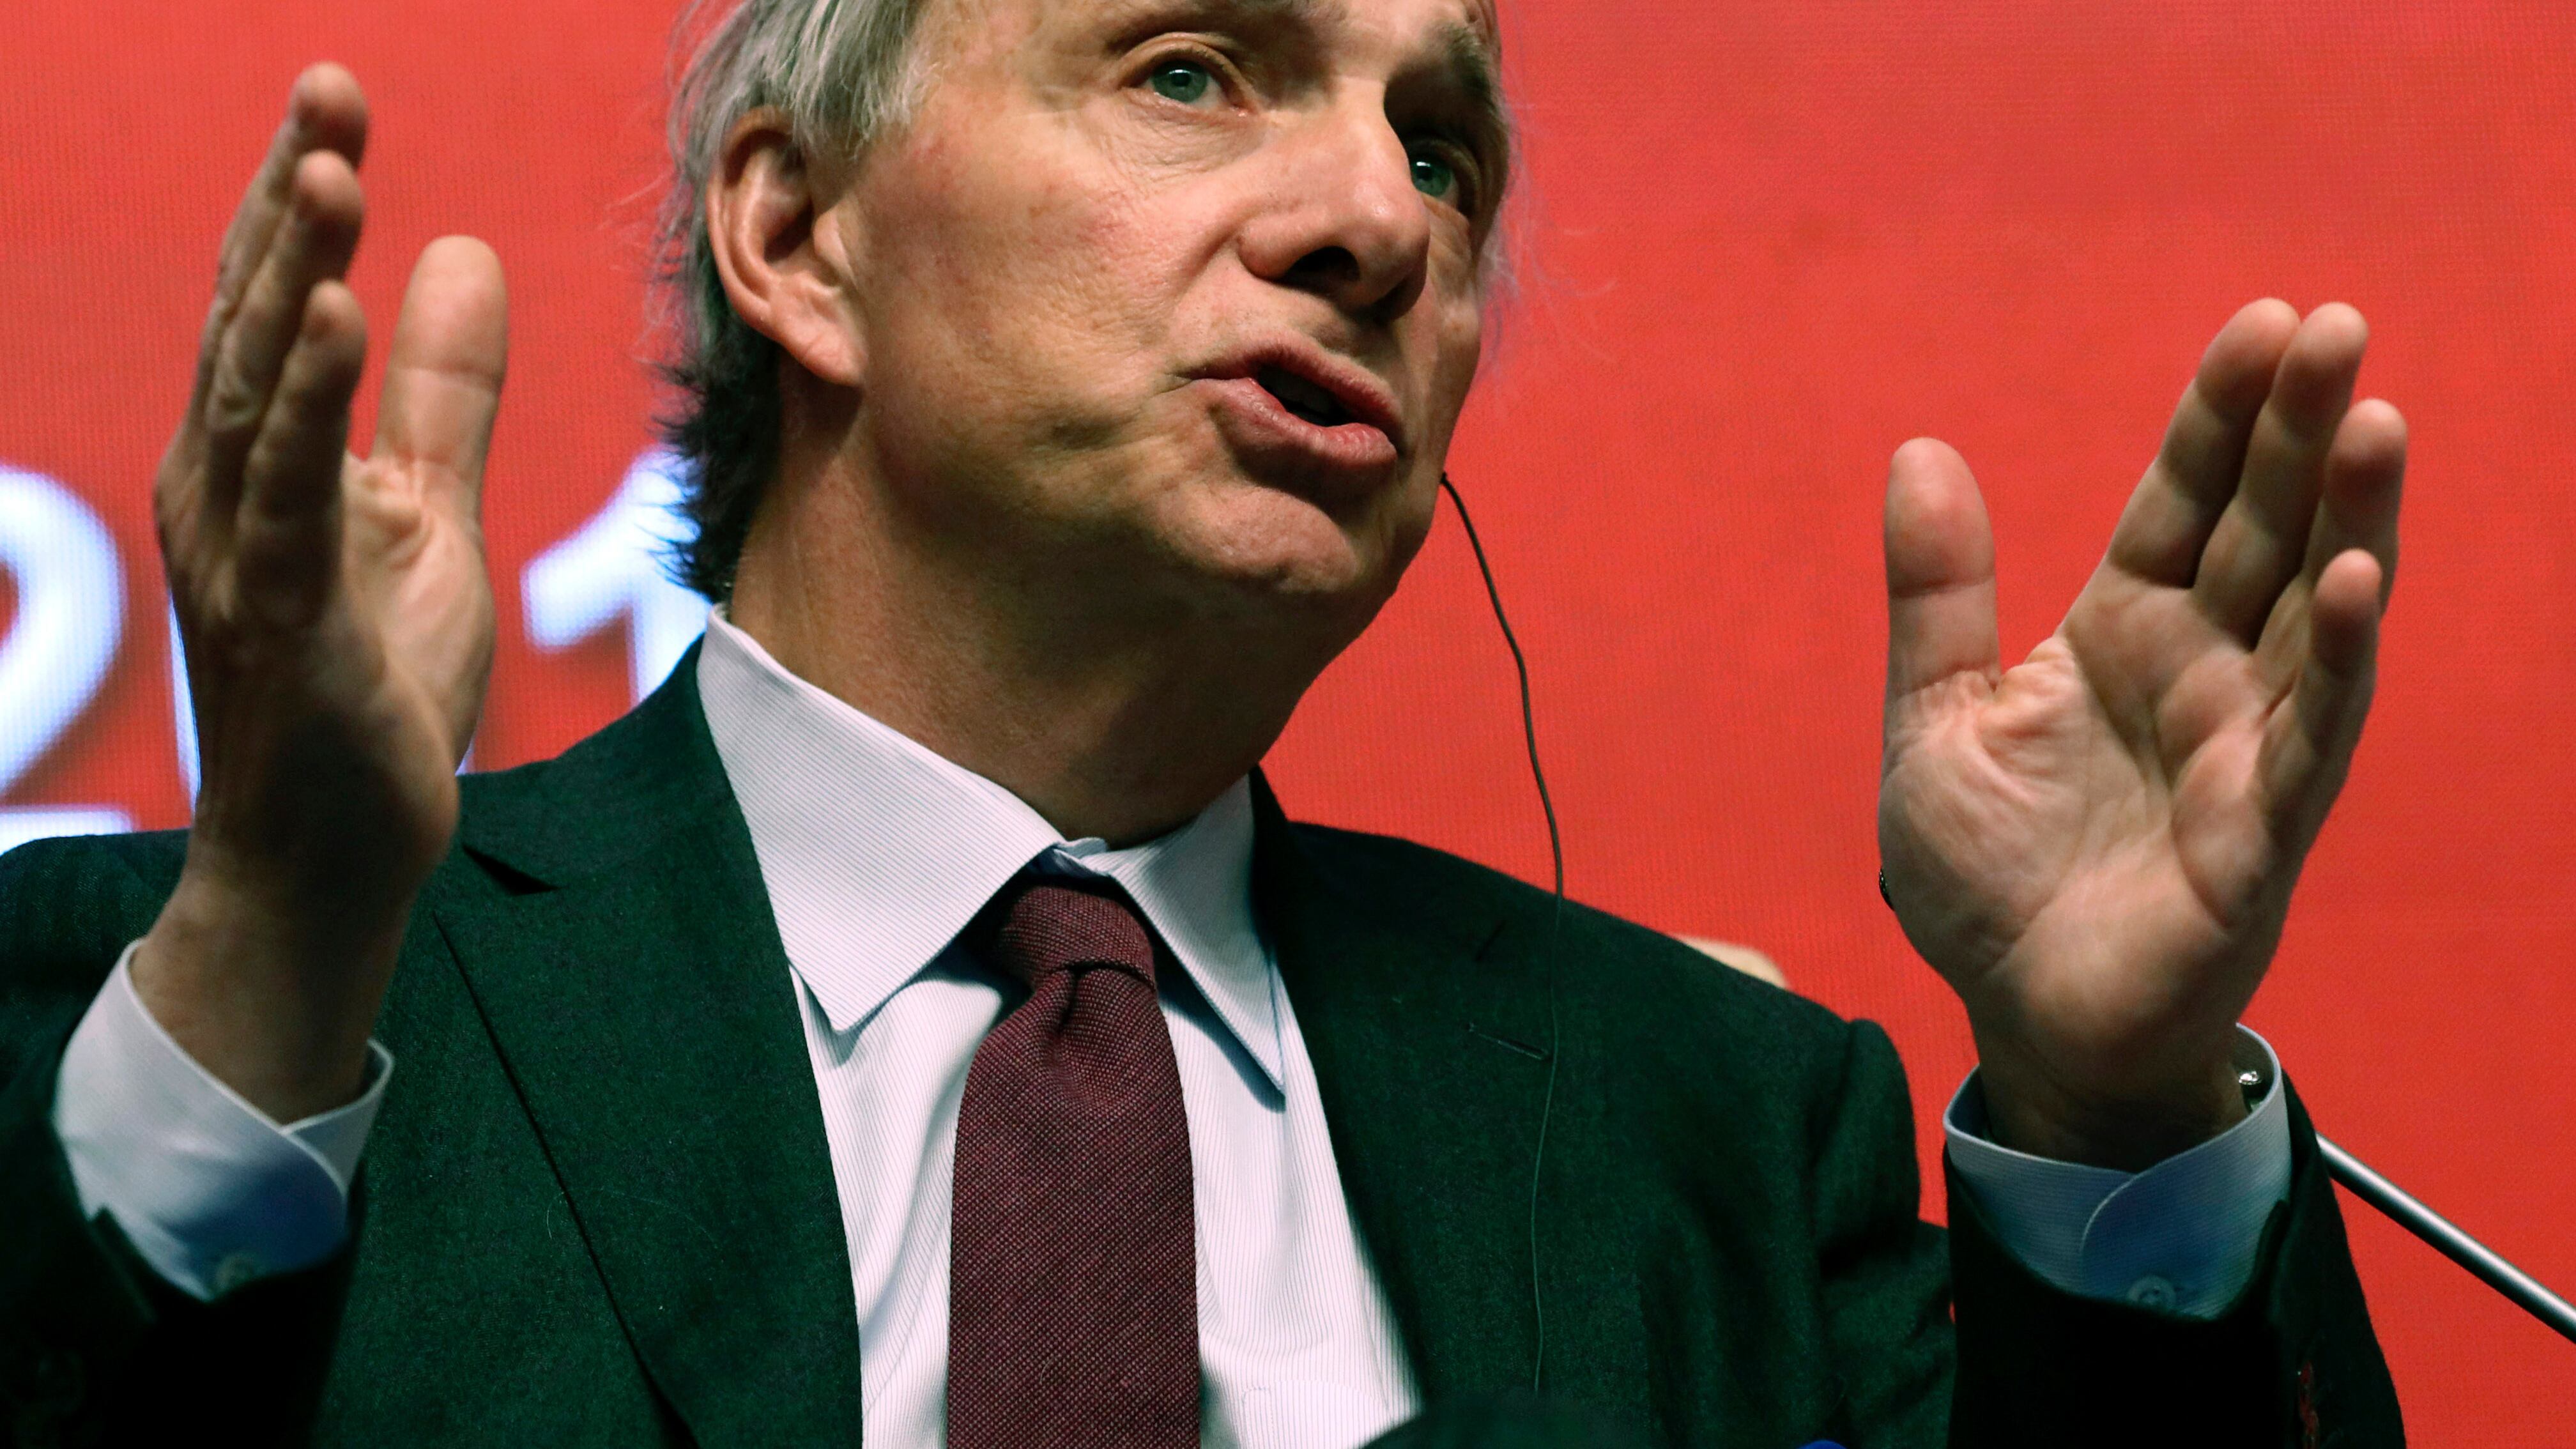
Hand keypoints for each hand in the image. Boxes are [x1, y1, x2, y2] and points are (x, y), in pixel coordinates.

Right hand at [132, 65, 507, 1121]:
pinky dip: (304, 407)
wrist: (341, 854)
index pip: (272, 300)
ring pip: (254, 394)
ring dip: (287, 278)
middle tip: (328, 92)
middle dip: (287, 203)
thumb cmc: (372, 686)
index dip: (301, 196)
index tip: (337, 101)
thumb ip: (442, 394)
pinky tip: (326, 323)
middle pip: (249, 318)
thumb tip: (463, 252)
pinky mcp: (282, 622)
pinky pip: (289, 499)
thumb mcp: (429, 514)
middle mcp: (223, 491)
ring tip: (329, 178)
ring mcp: (241, 556)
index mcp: (256, 459)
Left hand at [1877, 301, 2403, 1168]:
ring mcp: (2245, 742)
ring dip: (2347, 518)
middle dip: (2302, 431)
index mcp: (2123, 630)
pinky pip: (2310, 730)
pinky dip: (2334, 654)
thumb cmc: (1986, 876)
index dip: (2222, 416)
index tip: (2261, 322)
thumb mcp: (1934, 717)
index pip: (2185, 499)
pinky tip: (2354, 577)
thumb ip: (1936, 593)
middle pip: (2264, 528)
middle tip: (2337, 327)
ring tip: (2374, 421)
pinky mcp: (2264, 827)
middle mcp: (2201, 670)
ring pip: (2313, 610)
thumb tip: (1917, 450)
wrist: (2016, 1011)